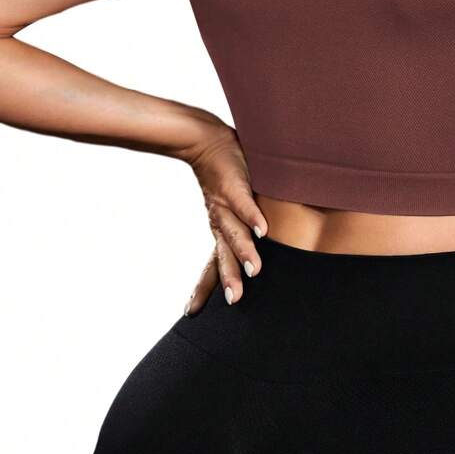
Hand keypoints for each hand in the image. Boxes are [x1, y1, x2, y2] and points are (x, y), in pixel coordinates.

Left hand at [179, 122, 267, 313]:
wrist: (206, 141)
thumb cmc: (222, 175)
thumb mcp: (228, 208)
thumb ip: (241, 227)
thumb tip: (257, 244)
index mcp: (219, 230)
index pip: (210, 265)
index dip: (202, 288)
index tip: (190, 313)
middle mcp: (220, 221)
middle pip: (224, 256)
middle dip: (230, 278)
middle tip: (235, 302)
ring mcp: (226, 205)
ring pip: (235, 233)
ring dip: (245, 251)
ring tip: (256, 271)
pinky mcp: (235, 186)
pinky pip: (245, 204)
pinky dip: (254, 217)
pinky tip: (264, 231)